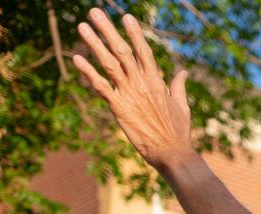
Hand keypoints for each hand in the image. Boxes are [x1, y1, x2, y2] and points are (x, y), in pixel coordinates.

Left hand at [73, 8, 192, 168]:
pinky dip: (88, 71)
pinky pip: (101, 86)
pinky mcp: (119, 108)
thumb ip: (178, 86)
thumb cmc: (178, 132)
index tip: (126, 17)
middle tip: (95, 12)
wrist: (171, 152)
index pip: (143, 51)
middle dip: (108, 30)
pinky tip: (77, 58)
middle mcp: (142, 83)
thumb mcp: (182, 106)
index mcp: (157, 81)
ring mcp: (129, 94)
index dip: (134, 33)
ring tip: (82, 26)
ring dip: (94, 43)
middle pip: (122, 51)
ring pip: (109, 63)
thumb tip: (183, 72)